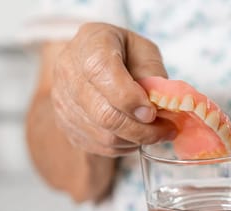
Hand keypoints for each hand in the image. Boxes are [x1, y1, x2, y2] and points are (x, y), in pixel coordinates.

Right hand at [52, 22, 175, 156]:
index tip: (153, 112)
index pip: (102, 72)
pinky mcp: (66, 125)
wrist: (89, 59)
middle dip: (142, 129)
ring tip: (155, 132)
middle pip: (104, 114)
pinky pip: (99, 146)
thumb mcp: (144, 50)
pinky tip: (135, 135)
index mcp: (90, 45)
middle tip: (167, 130)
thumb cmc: (122, 53)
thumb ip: (153, 74)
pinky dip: (123, 146)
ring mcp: (63, 103)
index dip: (129, 98)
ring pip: (104, 135)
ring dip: (136, 139)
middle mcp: (69, 74)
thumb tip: (162, 105)